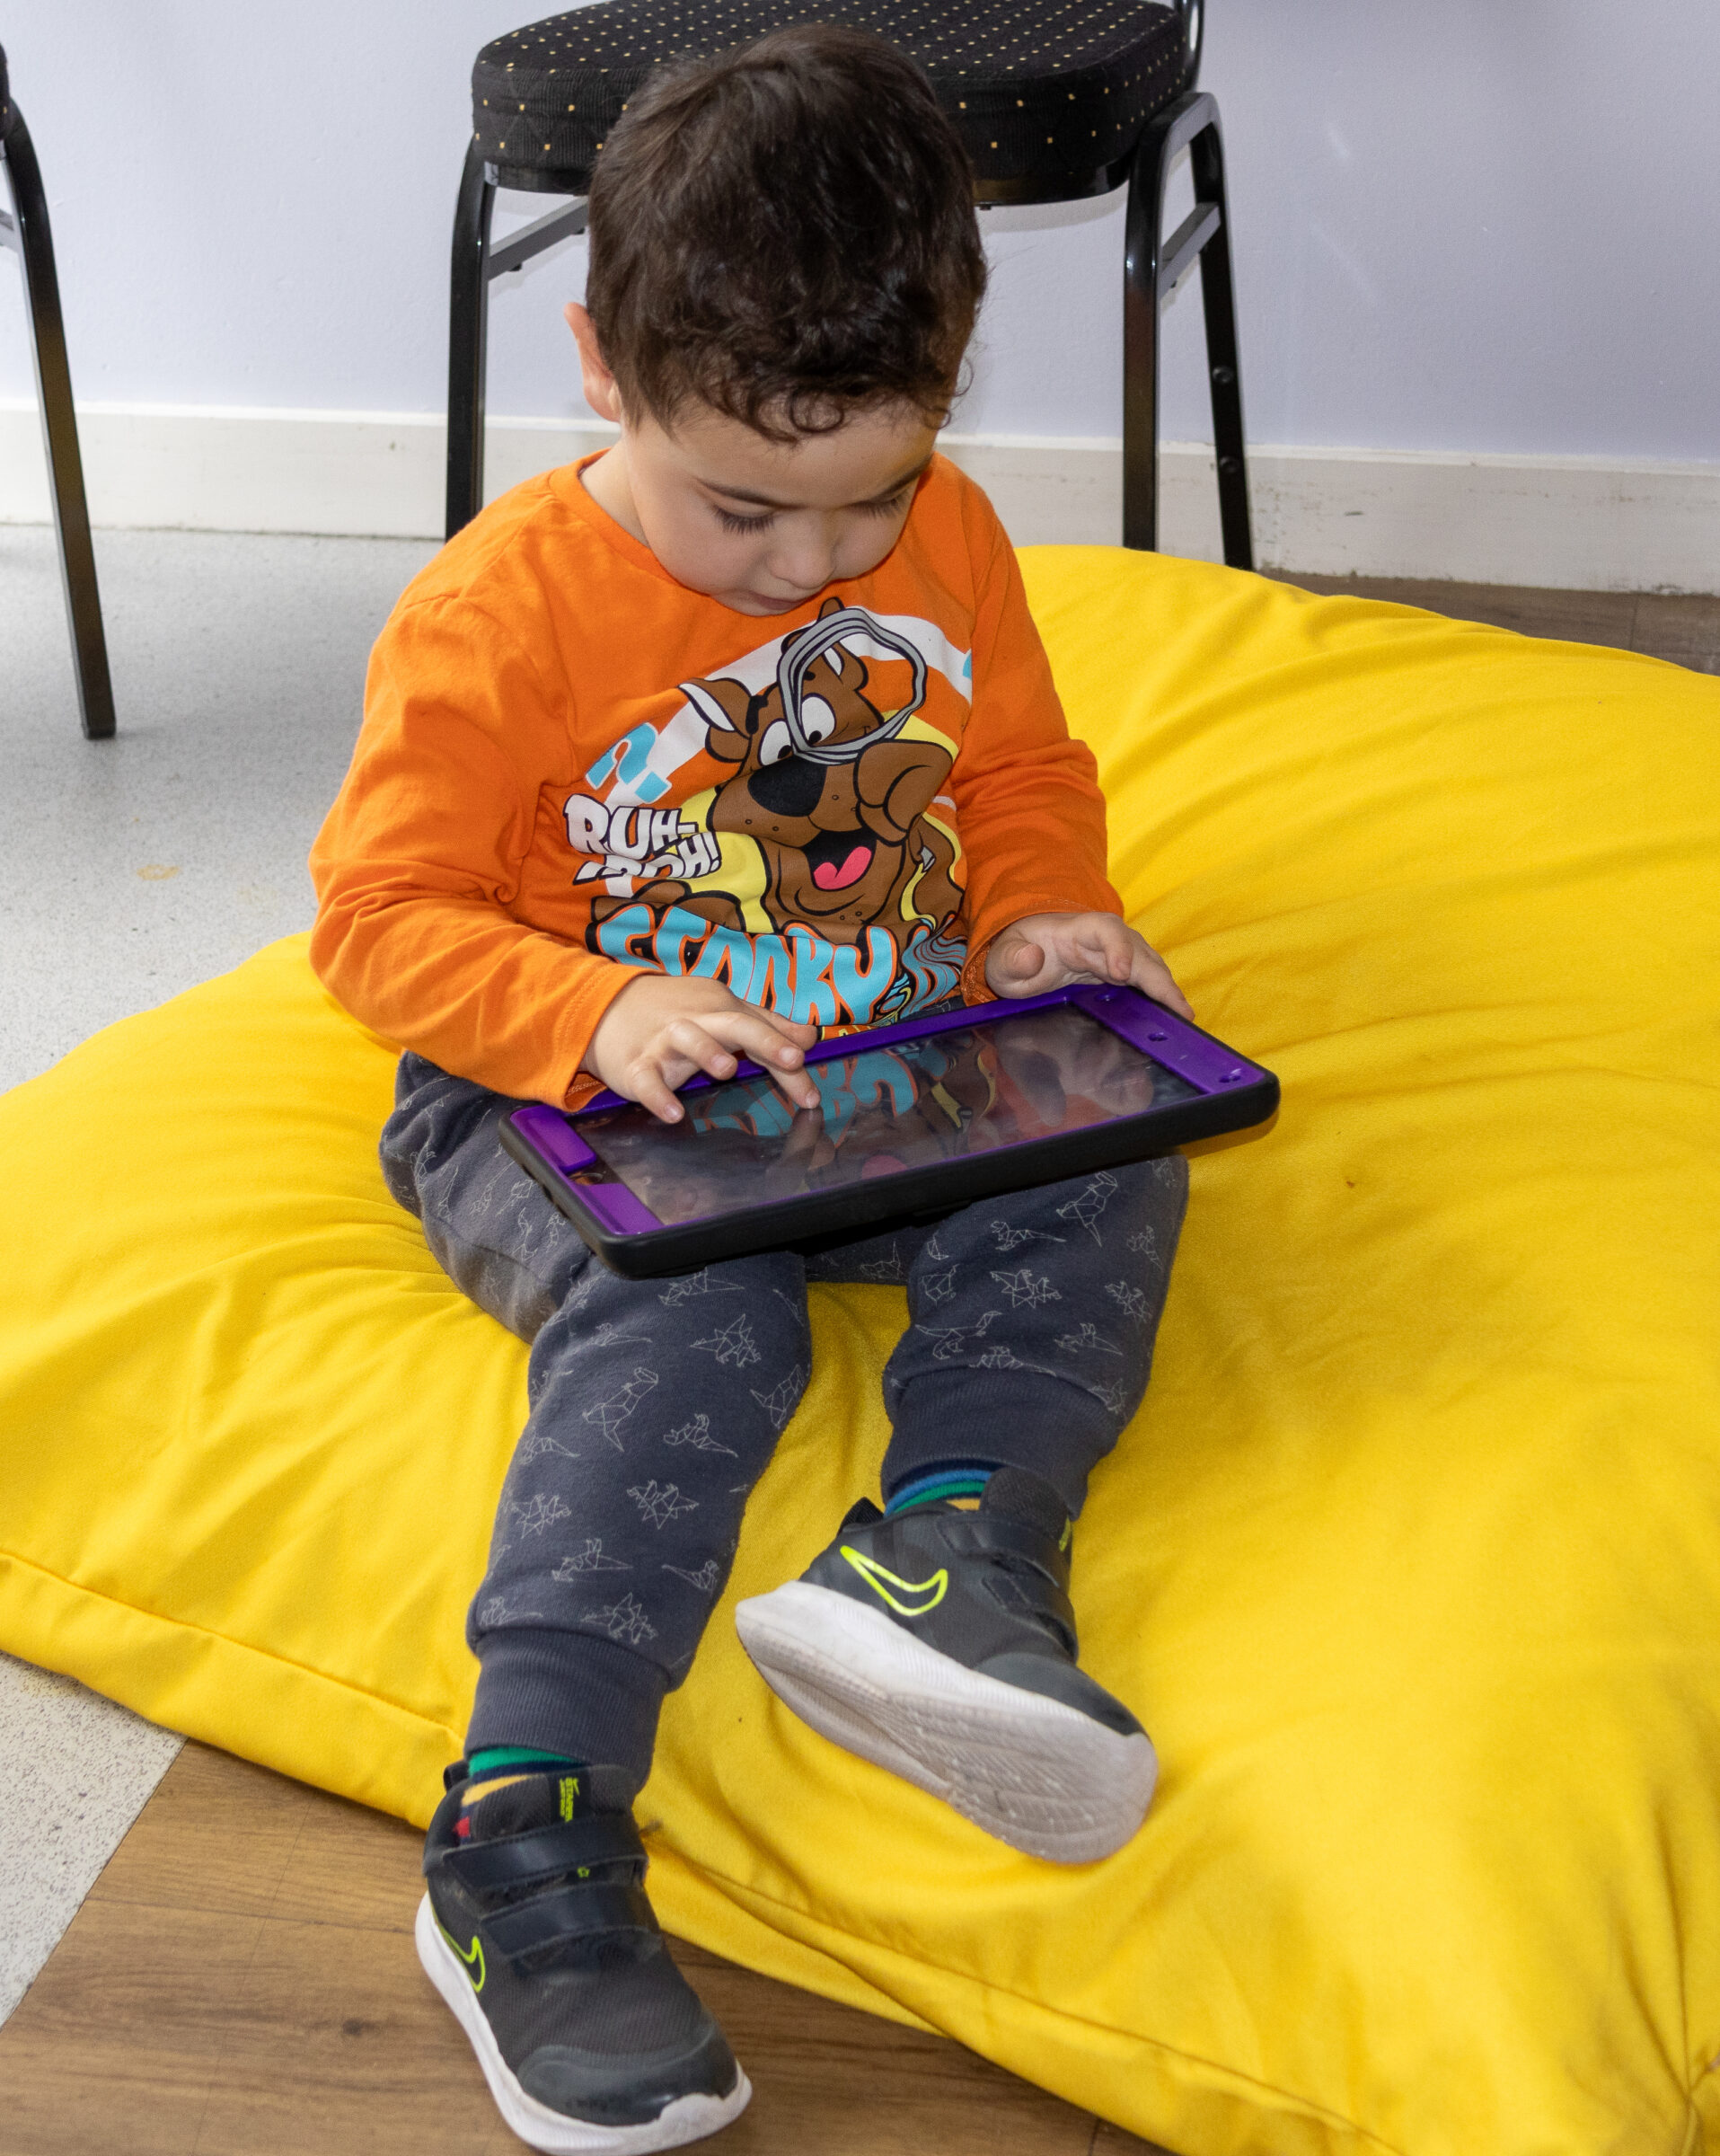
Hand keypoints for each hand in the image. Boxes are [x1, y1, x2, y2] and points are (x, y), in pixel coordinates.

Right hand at [583, 973, 819, 1124]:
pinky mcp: (634, 1064)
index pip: (762, 1031)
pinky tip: (673, 1112)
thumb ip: (767, 1026)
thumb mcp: (722, 1012)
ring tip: (727, 1070)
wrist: (605, 1006)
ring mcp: (663, 1041)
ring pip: (686, 1040)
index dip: (789, 1056)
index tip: (813, 1092)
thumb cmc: (675, 1012)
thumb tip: (811, 1038)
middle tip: (792, 1059)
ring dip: (706, 1052)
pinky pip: (646, 1079)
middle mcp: (696, 1020)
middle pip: (732, 1024)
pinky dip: (657, 1095)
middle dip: (763, 1038)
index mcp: (721, 1008)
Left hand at [984, 911, 1192, 1019]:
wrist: (1027, 951)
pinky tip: (1175, 1018)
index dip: (1118, 950)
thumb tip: (1032, 958)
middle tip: (1176, 1010)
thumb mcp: (1002, 959)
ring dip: (1166, 991)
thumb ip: (1012, 960)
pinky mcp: (1125, 972)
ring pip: (1150, 968)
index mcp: (1077, 930)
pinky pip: (1148, 982)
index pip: (1106, 932)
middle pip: (1140, 953)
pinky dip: (1161, 999)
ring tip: (1183, 1018)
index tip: (1121, 974)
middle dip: (1158, 980)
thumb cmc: (1017, 953)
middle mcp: (1107, 939)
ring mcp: (1120, 955)